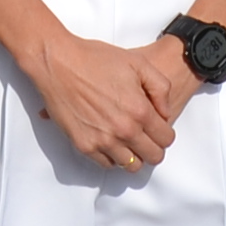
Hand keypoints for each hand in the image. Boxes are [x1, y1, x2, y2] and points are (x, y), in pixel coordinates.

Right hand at [23, 30, 193, 170]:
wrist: (59, 62)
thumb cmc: (94, 59)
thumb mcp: (139, 63)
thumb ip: (160, 88)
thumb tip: (164, 112)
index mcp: (140, 110)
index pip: (166, 139)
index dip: (165, 134)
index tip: (158, 128)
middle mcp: (124, 130)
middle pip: (153, 157)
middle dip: (154, 147)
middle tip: (146, 137)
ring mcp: (103, 141)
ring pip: (131, 166)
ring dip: (134, 155)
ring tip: (127, 141)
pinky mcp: (84, 145)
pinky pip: (107, 164)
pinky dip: (112, 156)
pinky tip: (110, 141)